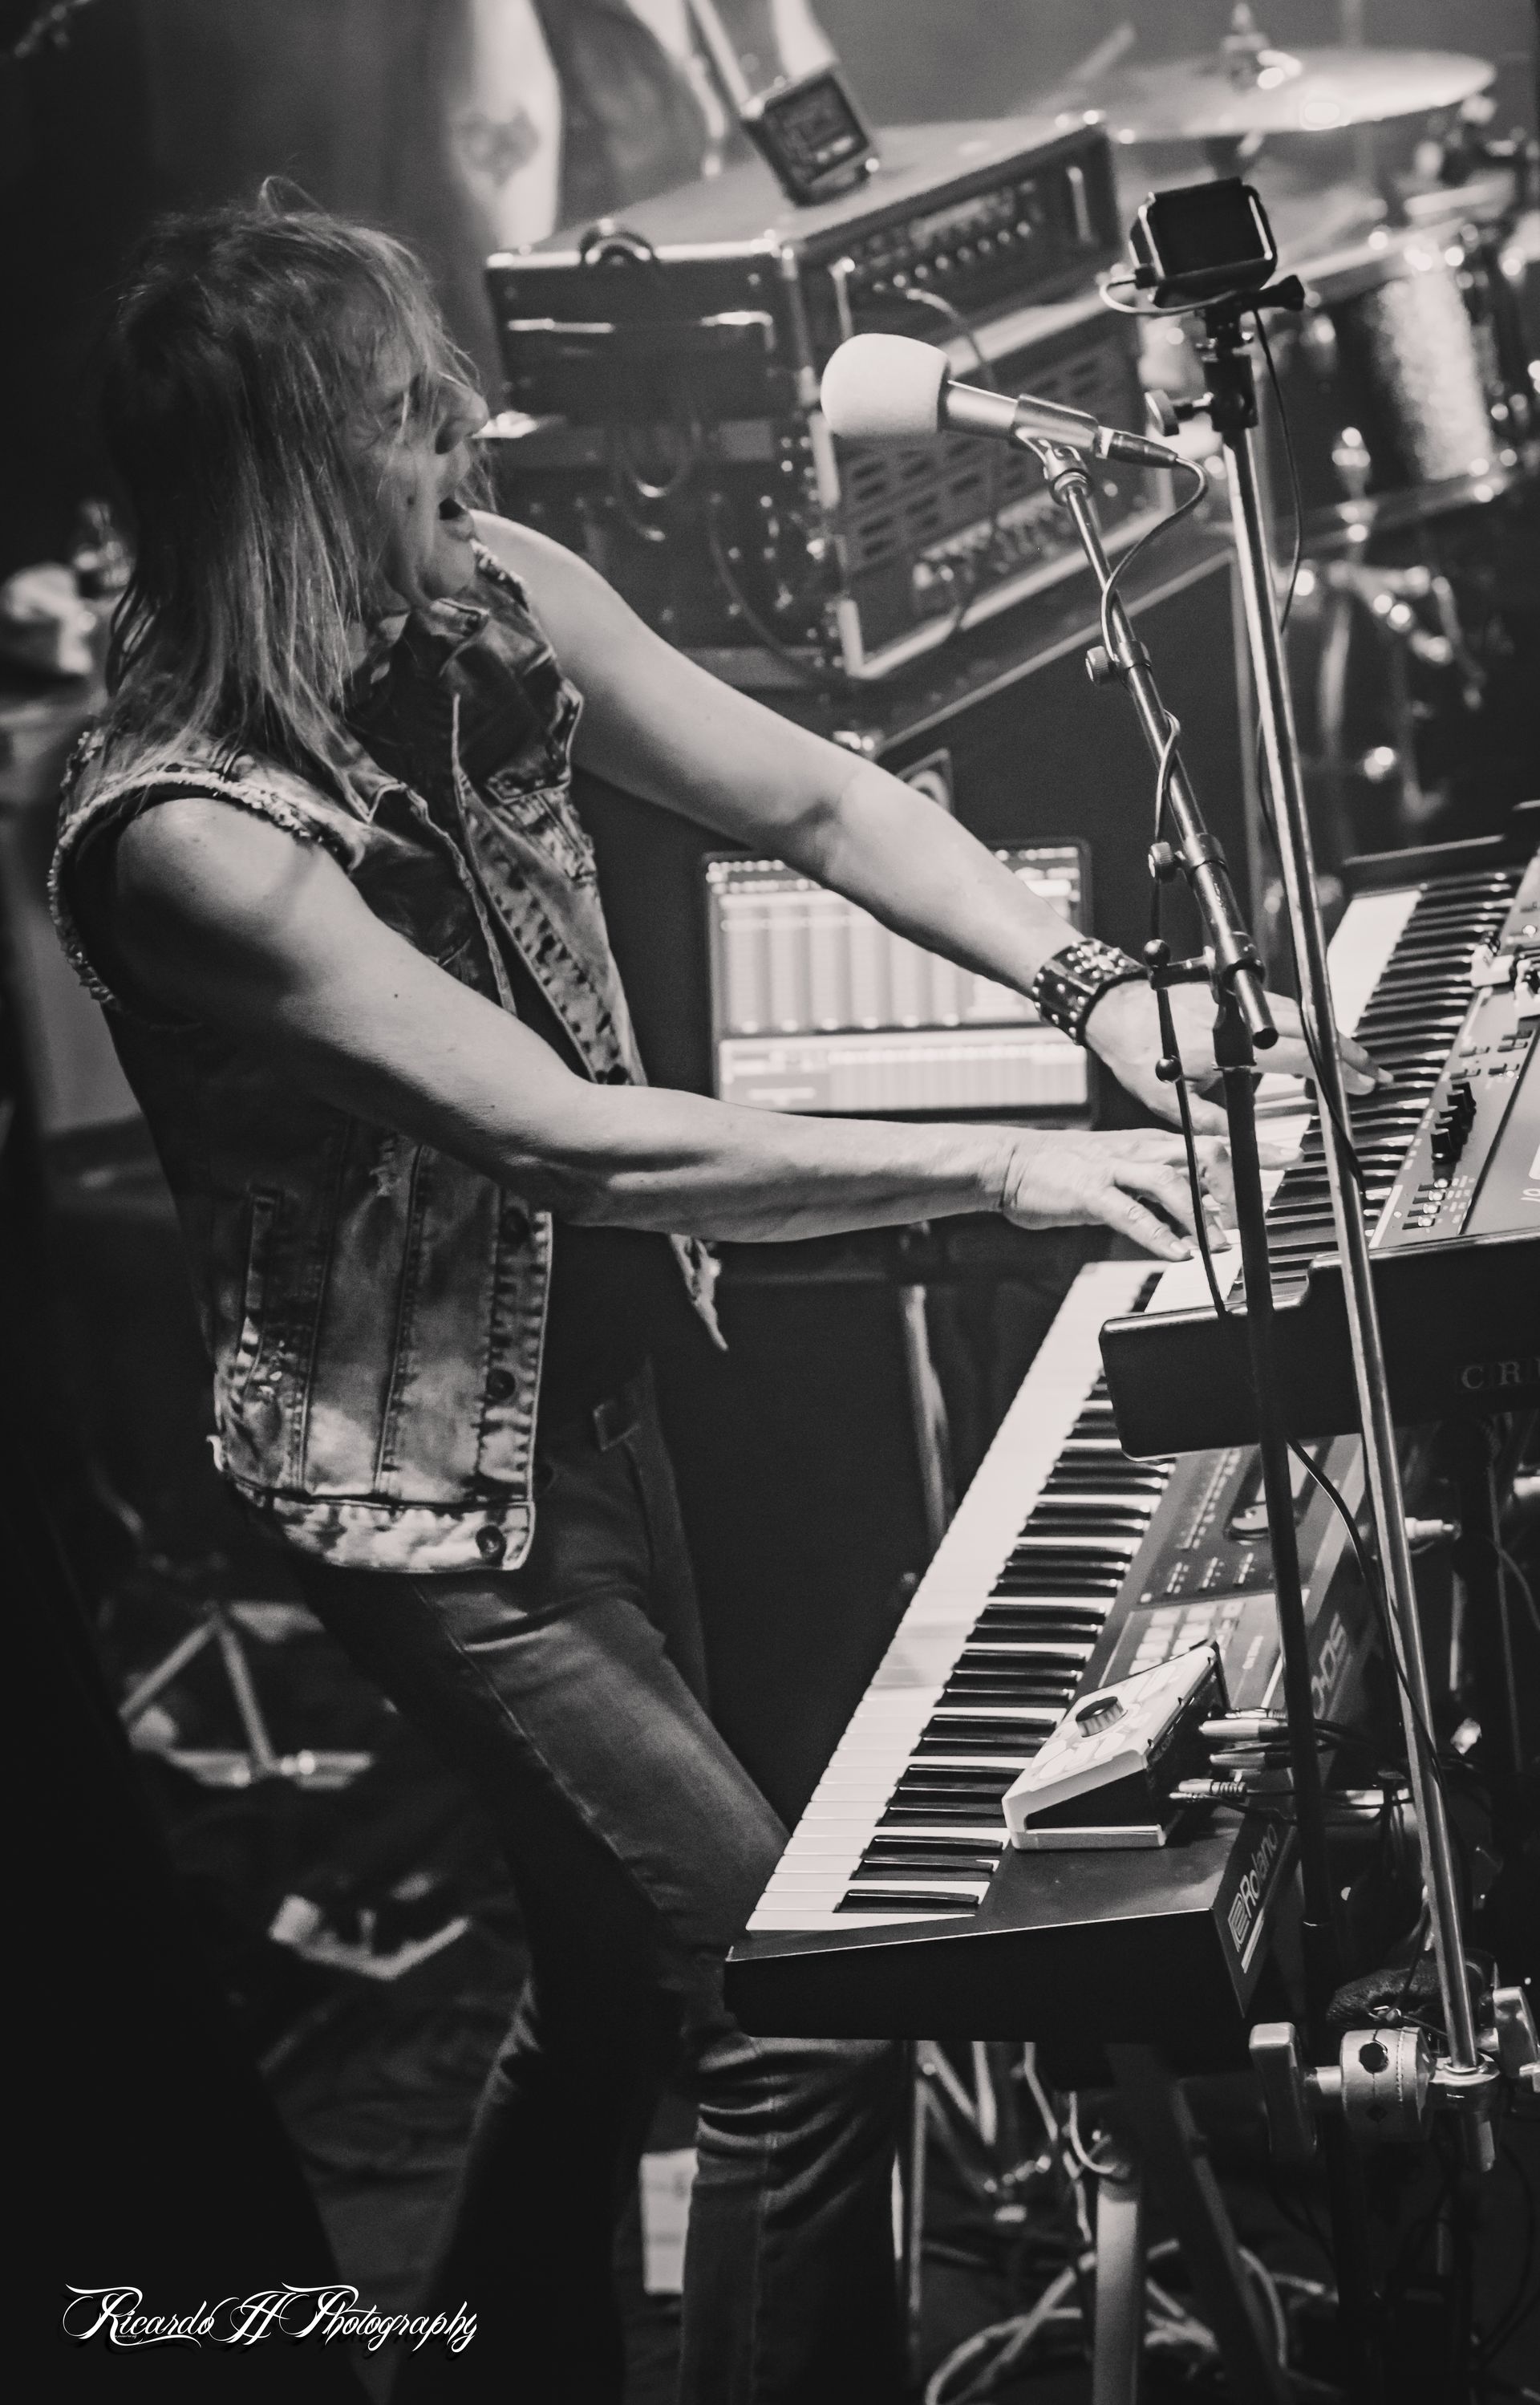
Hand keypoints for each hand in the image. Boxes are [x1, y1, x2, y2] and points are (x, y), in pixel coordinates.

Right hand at [1000, 1128, 1233, 1261]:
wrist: (1010, 1163)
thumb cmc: (1063, 1170)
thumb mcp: (1121, 1173)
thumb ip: (1161, 1191)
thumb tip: (1200, 1212)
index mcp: (1150, 1143)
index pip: (1211, 1140)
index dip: (1252, 1148)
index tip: (1287, 1156)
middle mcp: (1139, 1150)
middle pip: (1201, 1155)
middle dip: (1233, 1186)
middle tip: (1249, 1218)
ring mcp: (1114, 1168)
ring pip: (1171, 1182)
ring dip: (1201, 1215)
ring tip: (1219, 1244)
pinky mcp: (1090, 1192)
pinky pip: (1132, 1213)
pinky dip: (1159, 1235)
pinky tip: (1176, 1253)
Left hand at [1082, 978, 1387, 1136]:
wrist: (1116, 1008)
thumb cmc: (1137, 1051)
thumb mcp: (1172, 1101)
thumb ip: (1216, 1125)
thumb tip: (1254, 1146)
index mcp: (1226, 1044)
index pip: (1295, 1053)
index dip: (1332, 1068)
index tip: (1357, 1082)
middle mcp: (1238, 1016)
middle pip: (1308, 1028)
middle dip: (1346, 1052)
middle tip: (1373, 1076)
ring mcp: (1239, 1000)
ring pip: (1300, 1016)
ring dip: (1330, 1039)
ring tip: (1356, 1064)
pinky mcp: (1237, 995)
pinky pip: (1285, 1010)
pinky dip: (1309, 1028)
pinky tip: (1320, 1044)